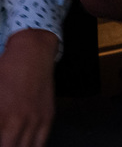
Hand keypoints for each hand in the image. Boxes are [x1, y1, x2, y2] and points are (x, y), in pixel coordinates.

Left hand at [0, 29, 56, 146]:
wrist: (31, 55)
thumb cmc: (6, 71)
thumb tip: (0, 124)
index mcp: (0, 115)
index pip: (0, 143)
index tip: (0, 142)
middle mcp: (16, 120)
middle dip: (6, 146)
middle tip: (5, 144)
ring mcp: (33, 120)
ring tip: (13, 145)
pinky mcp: (47, 117)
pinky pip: (40, 142)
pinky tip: (25, 146)